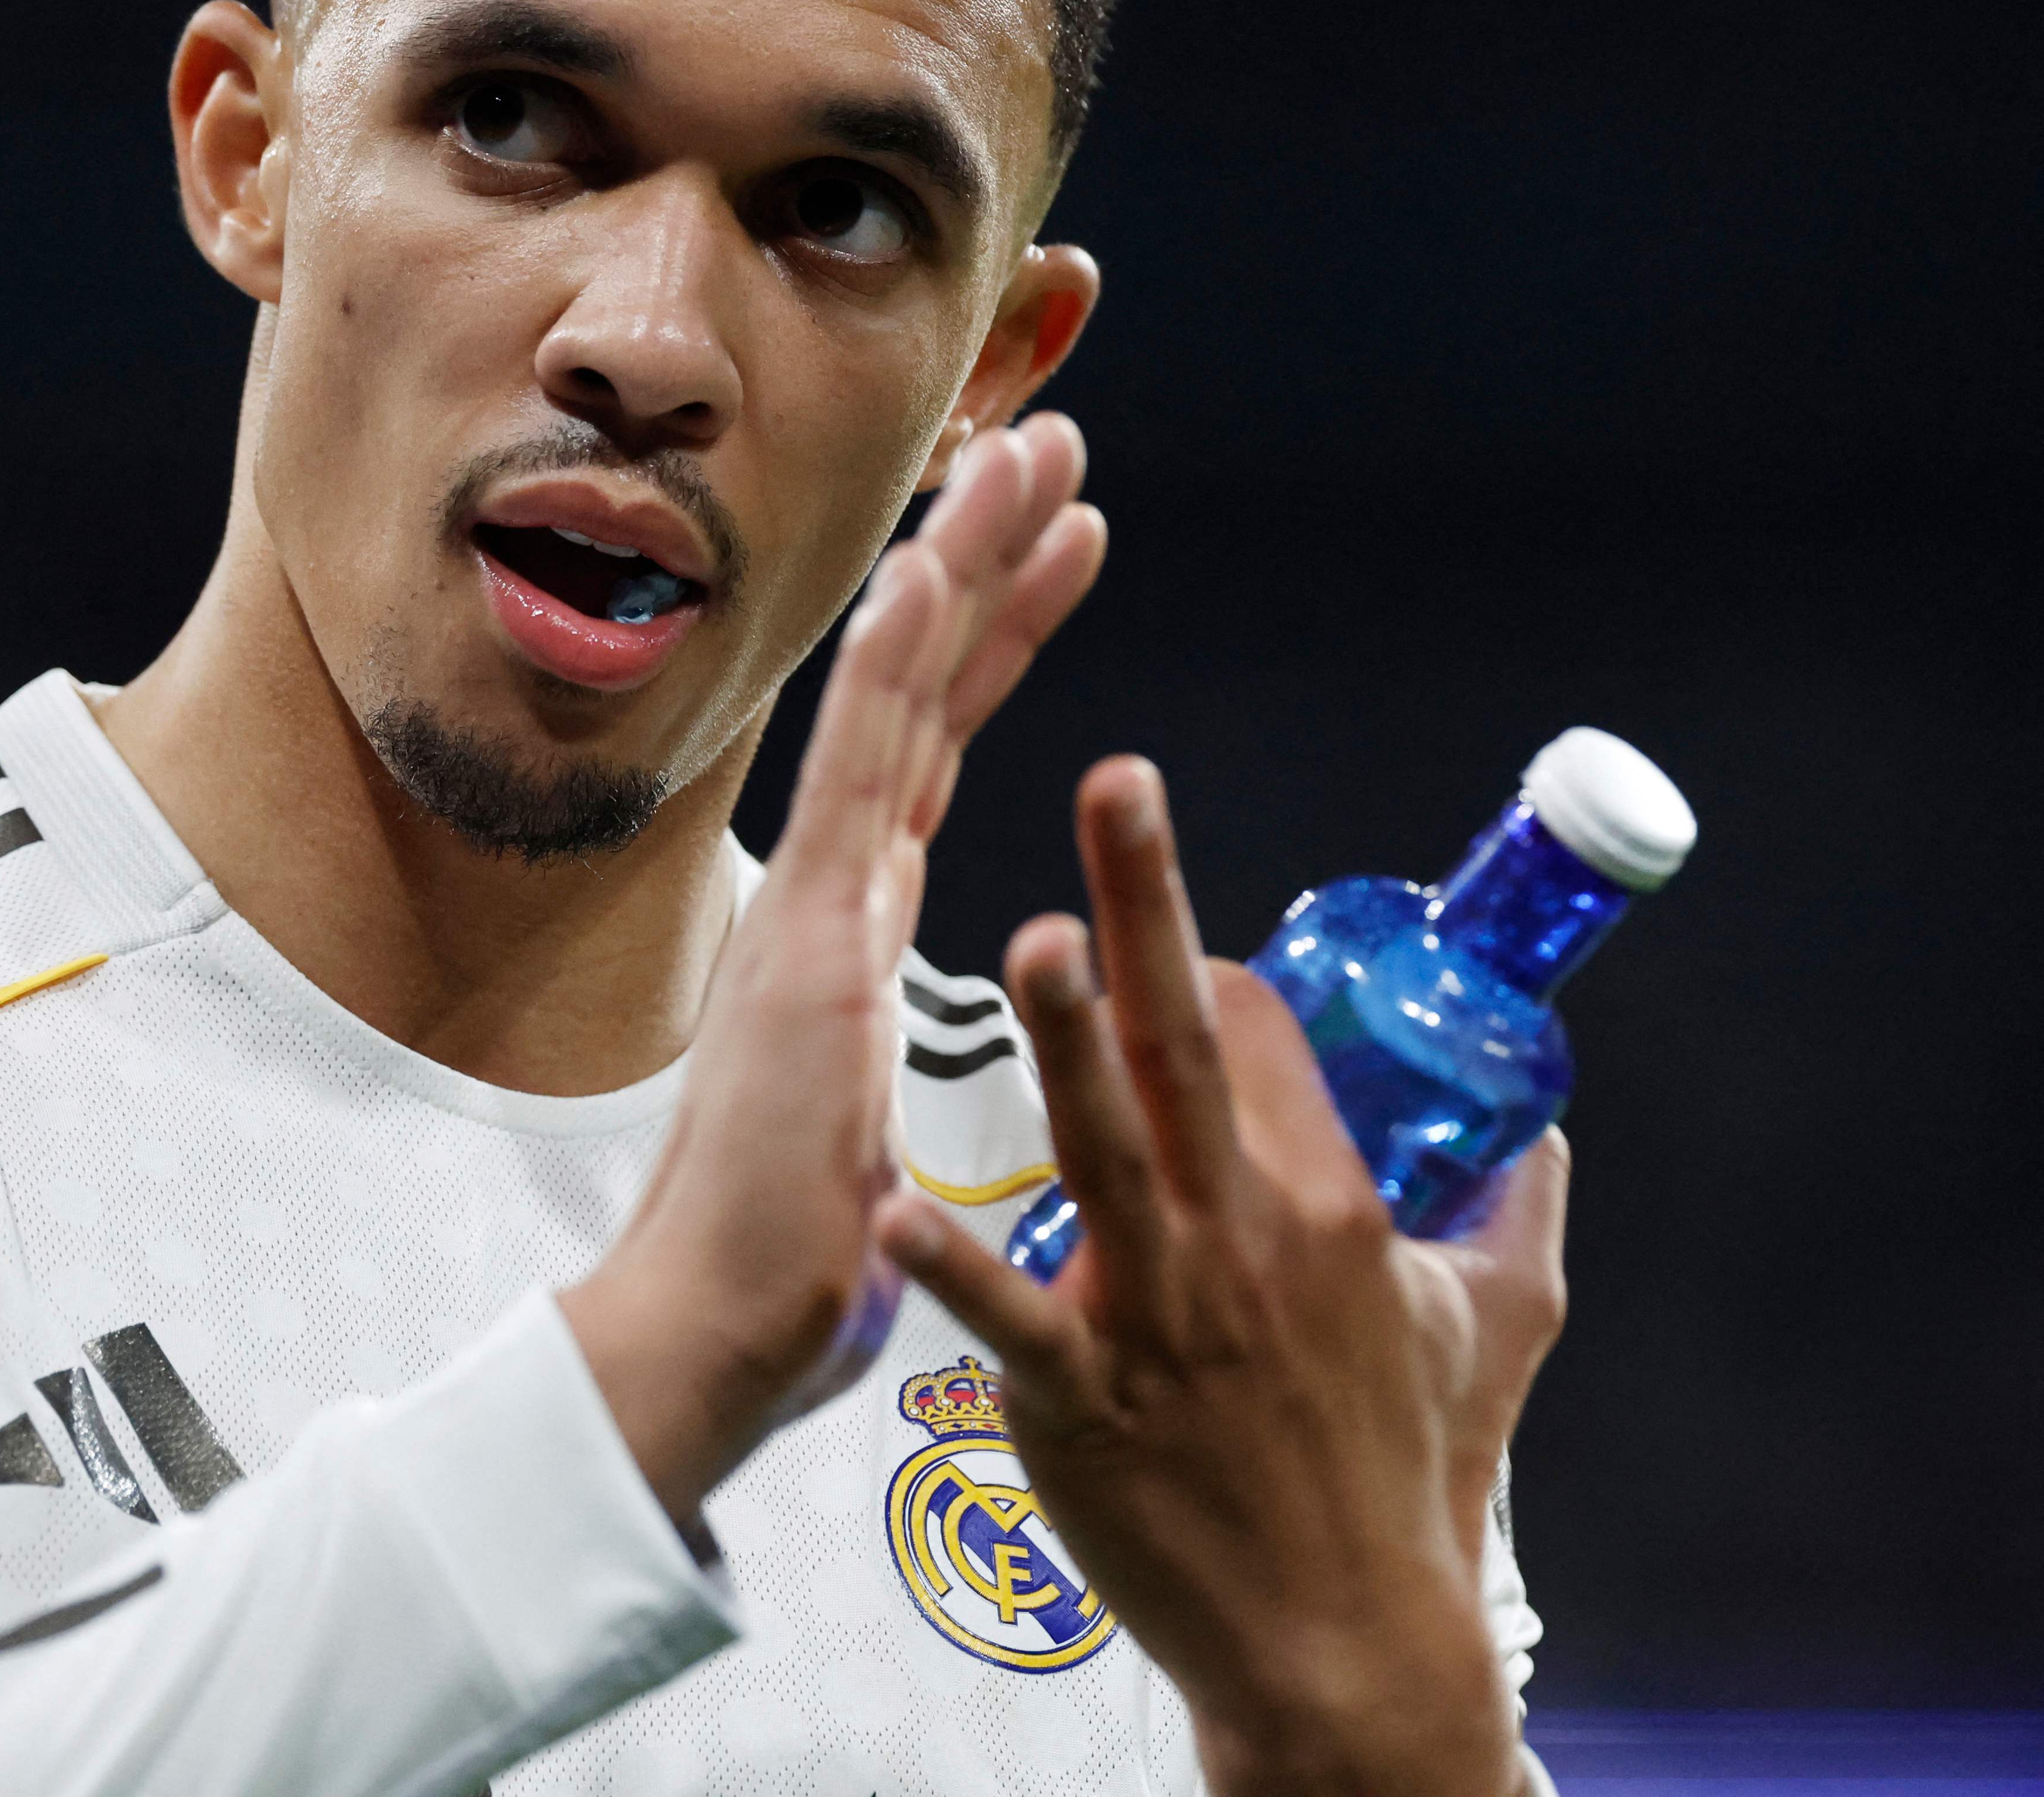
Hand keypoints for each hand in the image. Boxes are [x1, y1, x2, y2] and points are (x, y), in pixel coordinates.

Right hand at [561, 415, 1105, 1520]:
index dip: (994, 636)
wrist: (712, 1334)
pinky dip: (891, 671)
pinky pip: (857, 780)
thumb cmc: (789, 1260)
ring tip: (1021, 461)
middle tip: (1046, 444)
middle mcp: (829, 893)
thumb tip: (886, 1065)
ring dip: (957, 573)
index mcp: (850, 928)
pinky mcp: (810, 943)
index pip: (934, 746)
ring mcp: (815, 907)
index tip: (1052, 542)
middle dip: (983, 559)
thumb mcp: (859, 1127)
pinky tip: (929, 580)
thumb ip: (871, 1065)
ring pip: (891, 702)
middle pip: (918, 692)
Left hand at [874, 758, 1569, 1796]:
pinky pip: (1004, 1317)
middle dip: (1151, 908)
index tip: (1175, 936)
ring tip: (1027, 938)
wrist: (1346, 1642)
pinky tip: (885, 1211)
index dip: (1212, 969)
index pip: (1259, 1040)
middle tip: (1118, 786)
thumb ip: (1517, 1216)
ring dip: (1064, 1041)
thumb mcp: (1501, 1330)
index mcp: (1329, 1209)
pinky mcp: (1080, 1401)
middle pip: (1188, 1047)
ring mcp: (1160, 1319)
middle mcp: (1244, 1242)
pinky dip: (948, 1264)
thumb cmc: (1412, 1480)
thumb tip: (1542, 1134)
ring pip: (1104, 1149)